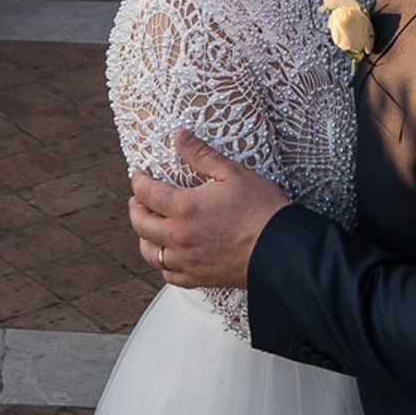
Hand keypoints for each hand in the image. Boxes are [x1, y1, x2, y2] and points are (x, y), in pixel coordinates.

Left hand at [128, 135, 290, 289]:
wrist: (279, 249)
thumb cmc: (261, 210)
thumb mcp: (233, 173)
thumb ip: (202, 154)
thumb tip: (180, 136)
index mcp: (185, 209)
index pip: (147, 193)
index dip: (138, 181)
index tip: (139, 174)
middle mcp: (179, 237)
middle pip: (140, 223)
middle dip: (135, 207)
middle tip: (139, 198)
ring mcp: (186, 261)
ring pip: (149, 252)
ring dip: (143, 236)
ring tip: (148, 225)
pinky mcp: (197, 278)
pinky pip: (168, 275)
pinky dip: (162, 263)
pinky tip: (167, 254)